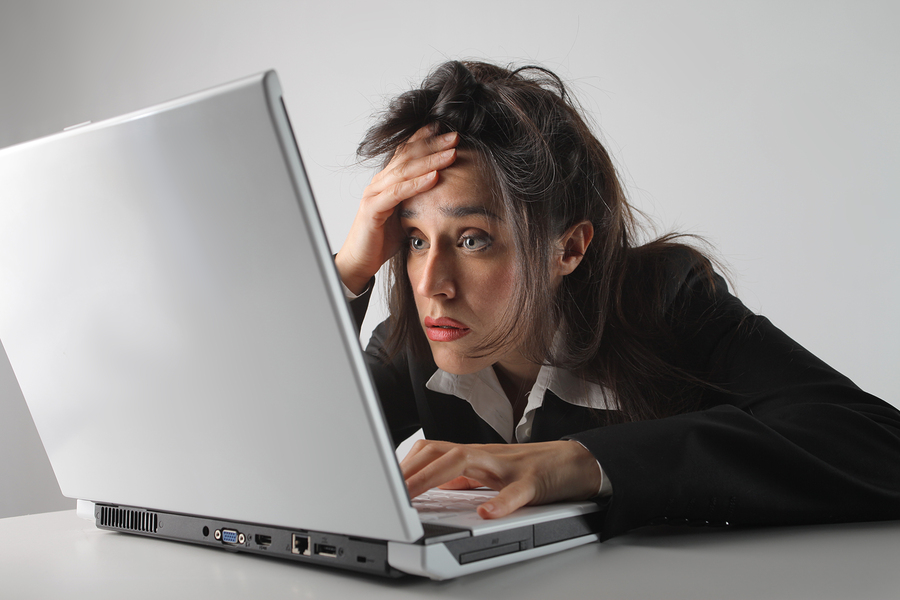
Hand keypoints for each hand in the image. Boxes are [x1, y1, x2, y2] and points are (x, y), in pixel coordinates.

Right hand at [335, 125, 458, 294]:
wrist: (360, 261)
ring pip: (405, 170)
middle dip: (433, 144)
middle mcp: (379, 182)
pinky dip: (417, 183)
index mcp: (387, 181)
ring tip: (451, 153)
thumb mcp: (406, 215)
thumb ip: (419, 201)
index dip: (425, 139)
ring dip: (430, 160)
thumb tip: (445, 194)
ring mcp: (374, 193)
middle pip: (408, 156)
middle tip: (455, 136)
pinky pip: (398, 192)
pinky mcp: (372, 208)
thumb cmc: (383, 240)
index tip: (446, 130)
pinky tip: (434, 177)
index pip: (406, 153)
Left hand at [400, 439, 602, 518]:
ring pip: (467, 461)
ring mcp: (510, 466)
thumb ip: (463, 479)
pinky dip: (500, 503)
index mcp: (475, 455)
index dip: (405, 463)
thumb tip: (431, 486)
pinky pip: (516, 492)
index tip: (383, 480)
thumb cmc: (536, 470)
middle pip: (440, 451)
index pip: (432, 450)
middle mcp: (487, 455)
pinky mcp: (534, 482)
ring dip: (435, 477)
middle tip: (388, 491)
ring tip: (412, 496)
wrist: (580, 463)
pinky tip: (486, 513)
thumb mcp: (492, 475)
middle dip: (410, 471)